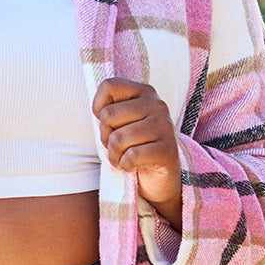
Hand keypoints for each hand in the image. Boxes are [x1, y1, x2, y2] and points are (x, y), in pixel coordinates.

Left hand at [93, 78, 182, 229]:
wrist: (159, 178)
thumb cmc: (134, 147)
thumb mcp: (120, 124)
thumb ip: (110, 111)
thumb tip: (97, 111)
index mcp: (145, 92)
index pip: (109, 86)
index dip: (98, 107)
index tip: (107, 123)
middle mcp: (157, 105)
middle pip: (108, 115)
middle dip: (105, 137)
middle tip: (117, 146)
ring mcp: (165, 126)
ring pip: (118, 138)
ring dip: (114, 155)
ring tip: (123, 158)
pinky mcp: (168, 150)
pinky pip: (131, 156)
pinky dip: (126, 165)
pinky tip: (133, 166)